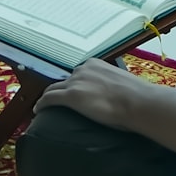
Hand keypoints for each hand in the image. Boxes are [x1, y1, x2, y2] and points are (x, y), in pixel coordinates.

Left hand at [33, 59, 147, 130]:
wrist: (137, 102)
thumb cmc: (136, 96)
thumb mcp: (122, 84)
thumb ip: (112, 85)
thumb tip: (117, 96)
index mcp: (96, 65)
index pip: (79, 74)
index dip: (75, 84)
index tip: (75, 93)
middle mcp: (83, 69)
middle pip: (66, 81)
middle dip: (61, 90)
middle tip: (60, 103)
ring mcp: (76, 82)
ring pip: (54, 89)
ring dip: (49, 97)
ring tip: (45, 107)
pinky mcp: (70, 96)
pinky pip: (49, 99)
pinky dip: (42, 104)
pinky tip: (38, 111)